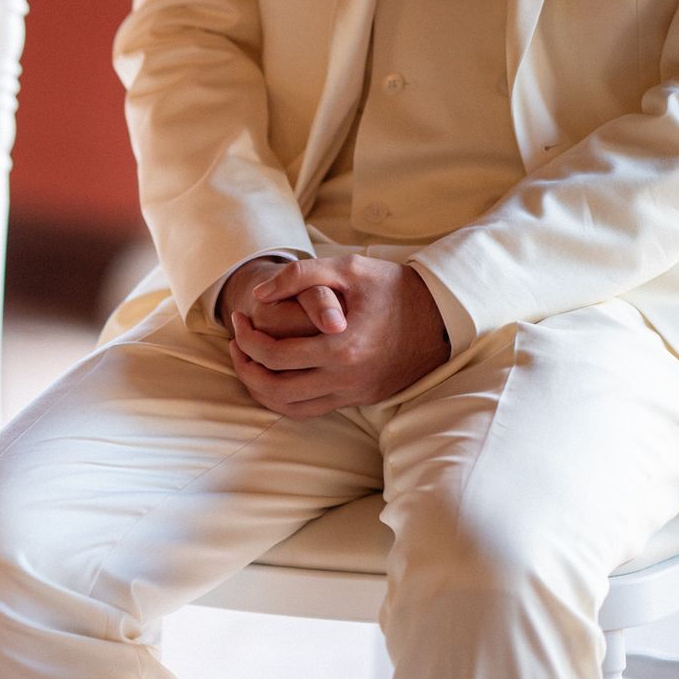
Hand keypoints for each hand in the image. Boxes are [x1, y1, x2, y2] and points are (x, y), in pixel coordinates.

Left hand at [227, 255, 449, 418]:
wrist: (442, 316)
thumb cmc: (394, 287)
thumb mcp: (349, 268)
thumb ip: (301, 275)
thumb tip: (260, 294)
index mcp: (342, 346)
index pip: (273, 355)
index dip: (245, 338)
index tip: (239, 318)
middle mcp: (347, 377)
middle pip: (274, 388)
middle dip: (244, 365)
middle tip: (236, 342)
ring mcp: (354, 393)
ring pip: (289, 408)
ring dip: (260, 388)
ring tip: (249, 361)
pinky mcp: (361, 400)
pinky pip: (311, 411)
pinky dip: (284, 399)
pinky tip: (276, 375)